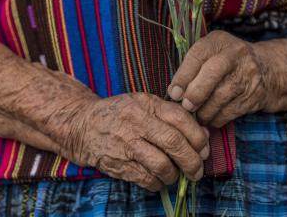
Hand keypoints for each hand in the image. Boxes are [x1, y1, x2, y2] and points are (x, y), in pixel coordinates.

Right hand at [65, 93, 209, 191]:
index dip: (197, 136)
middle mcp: (135, 121)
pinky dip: (158, 183)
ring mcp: (125, 143)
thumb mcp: (144, 105)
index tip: (204, 148)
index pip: (180, 118)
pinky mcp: (117, 164)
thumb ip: (172, 117)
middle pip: (173, 143)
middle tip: (198, 170)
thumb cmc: (120, 114)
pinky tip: (159, 178)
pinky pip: (147, 179)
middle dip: (192, 160)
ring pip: (161, 165)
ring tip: (177, 175)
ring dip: (175, 174)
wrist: (82, 126)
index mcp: (145, 103)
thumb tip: (203, 135)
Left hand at [168, 30, 277, 126]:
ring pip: (221, 96)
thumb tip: (174, 92)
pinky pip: (230, 112)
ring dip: (204, 110)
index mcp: (220, 41)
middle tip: (185, 106)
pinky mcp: (255, 94)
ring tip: (196, 114)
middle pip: (212, 73)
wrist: (268, 69)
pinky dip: (216, 118)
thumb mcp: (212, 53)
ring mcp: (248, 74)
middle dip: (195, 93)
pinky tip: (211, 117)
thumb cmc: (227, 62)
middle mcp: (235, 54)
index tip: (173, 92)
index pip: (199, 54)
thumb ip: (192, 67)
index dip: (183, 75)